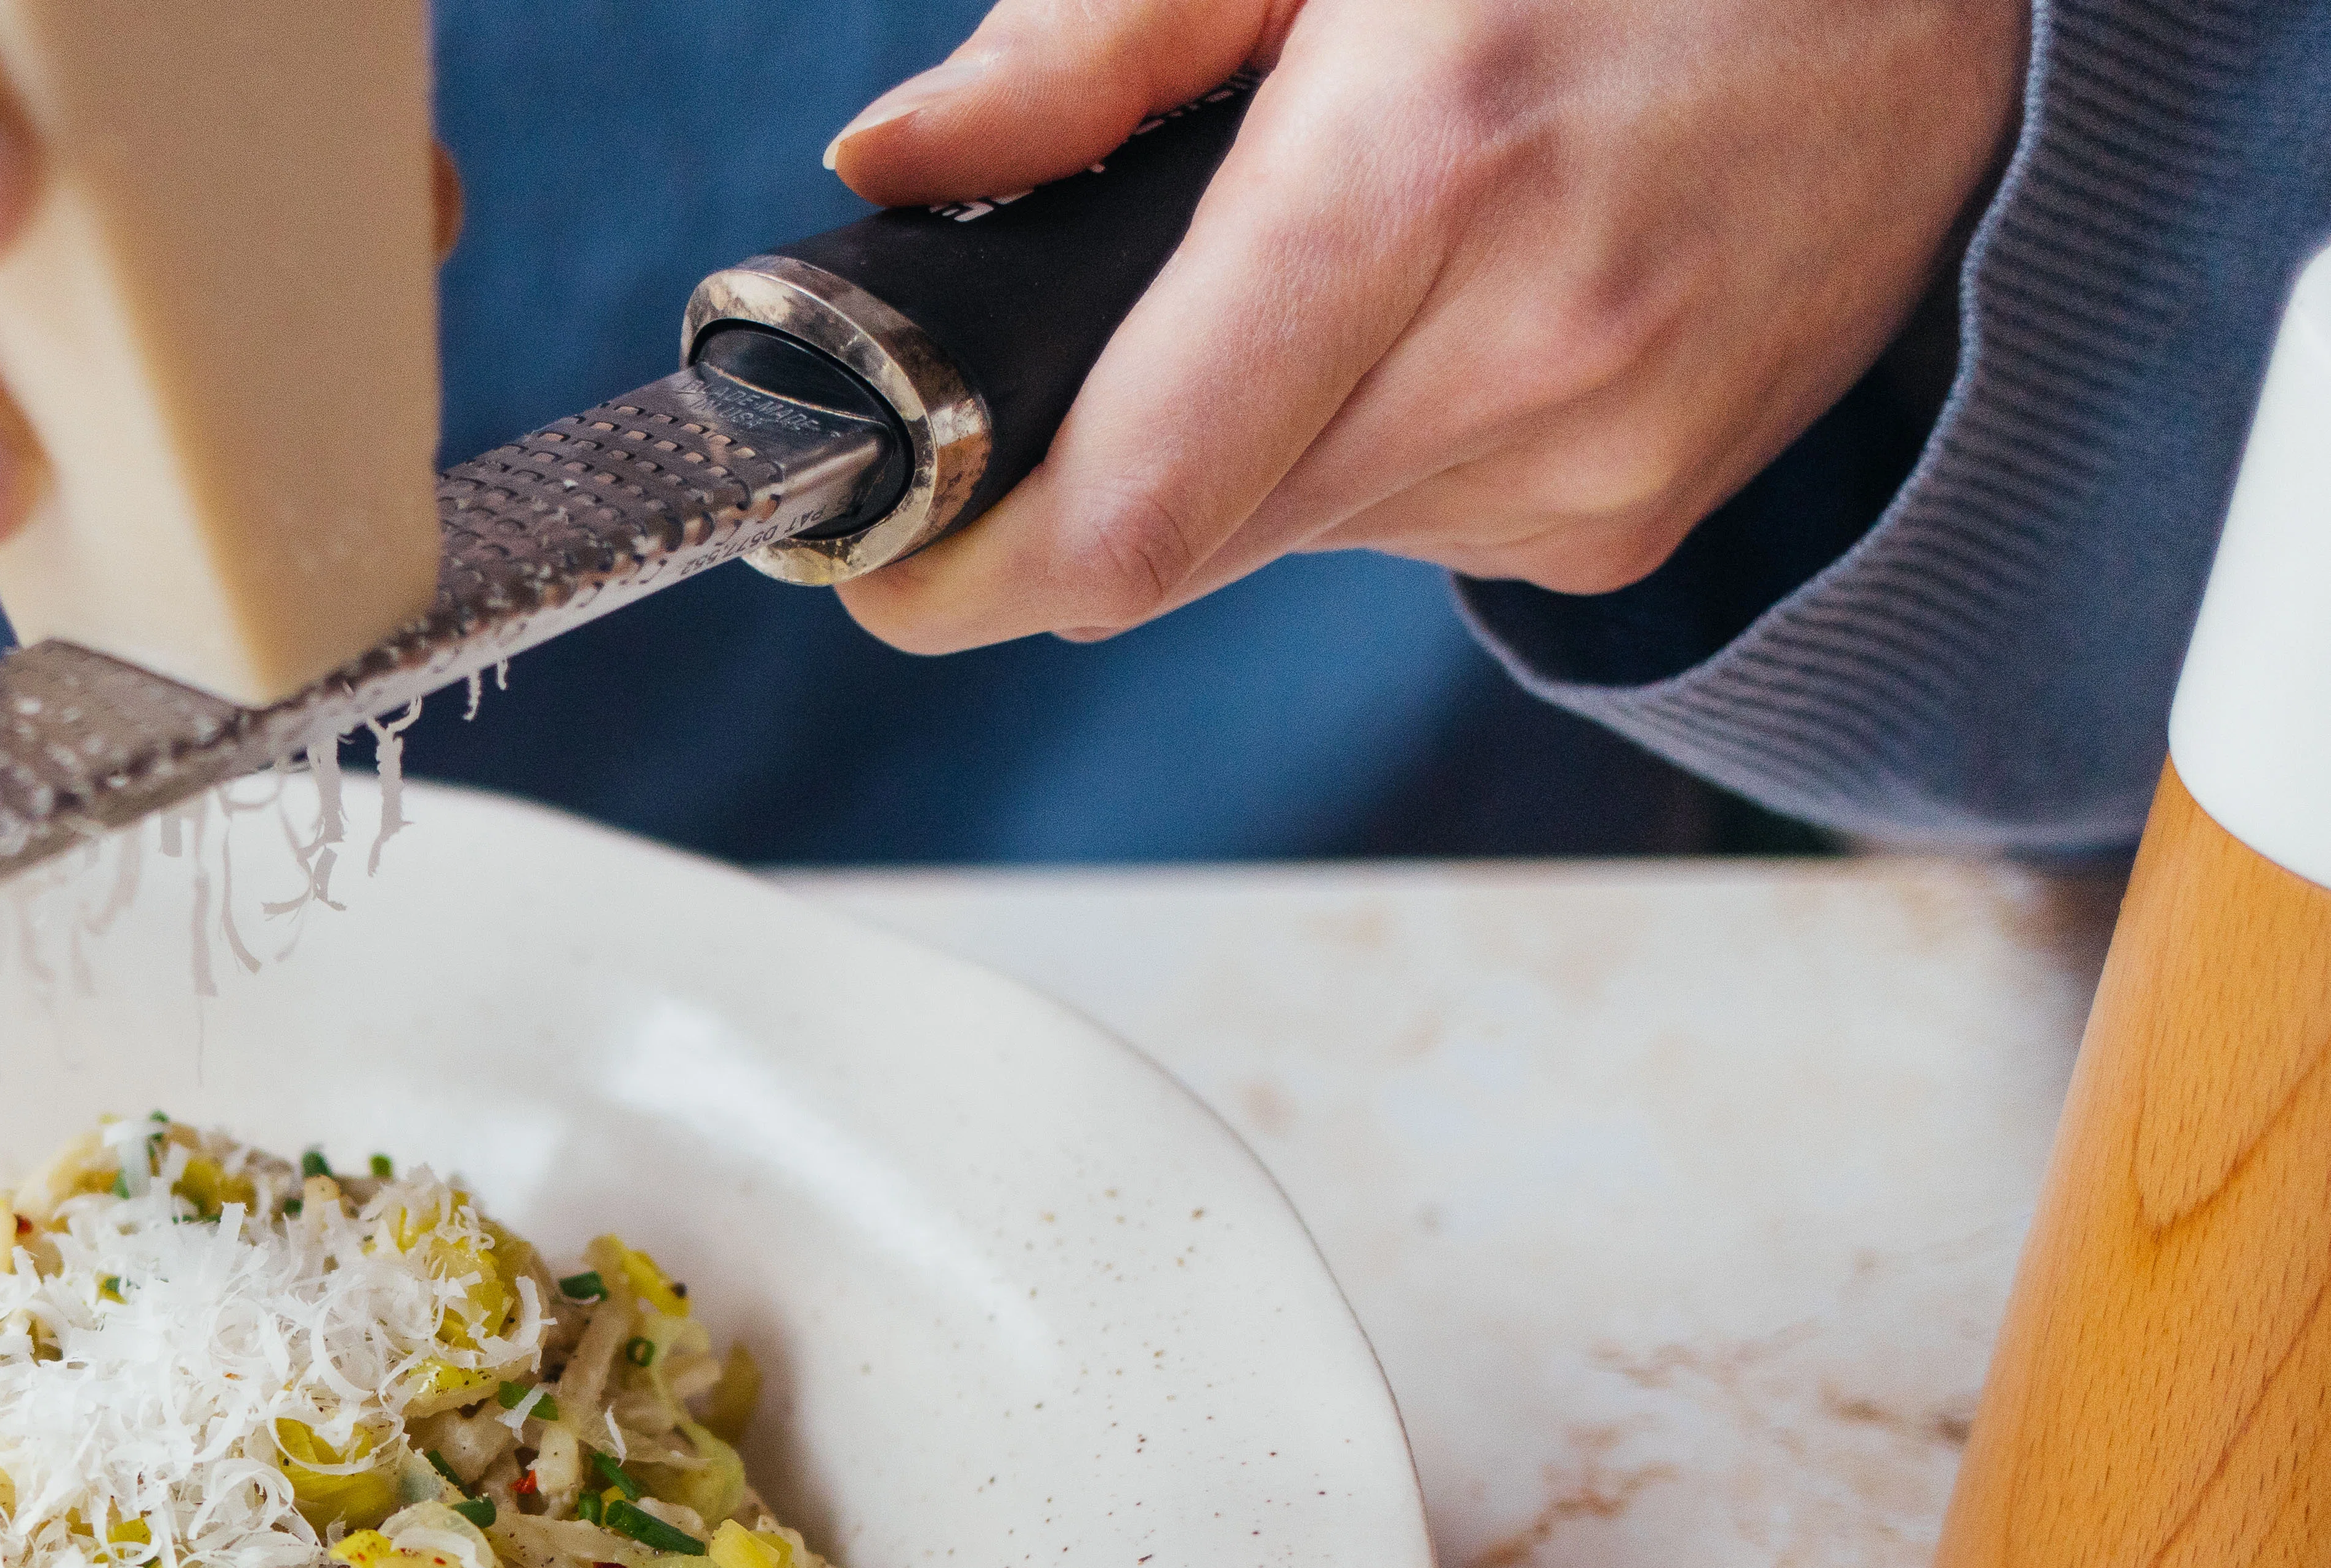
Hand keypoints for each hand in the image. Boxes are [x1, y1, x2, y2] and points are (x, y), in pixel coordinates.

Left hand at [818, 0, 2025, 651]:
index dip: (961, 562)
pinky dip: (1374, 444)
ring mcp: (1599, 459)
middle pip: (1169, 556)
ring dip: (1249, 442)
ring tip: (1348, 266)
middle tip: (1081, 355)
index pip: (1119, 521)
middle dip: (1084, 481)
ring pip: (1282, 541)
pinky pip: (1410, 532)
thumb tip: (892, 165)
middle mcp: (1521, 354)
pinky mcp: (1637, 515)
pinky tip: (1454, 304)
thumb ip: (1091, 46)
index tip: (884, 541)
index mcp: (1418, 182)